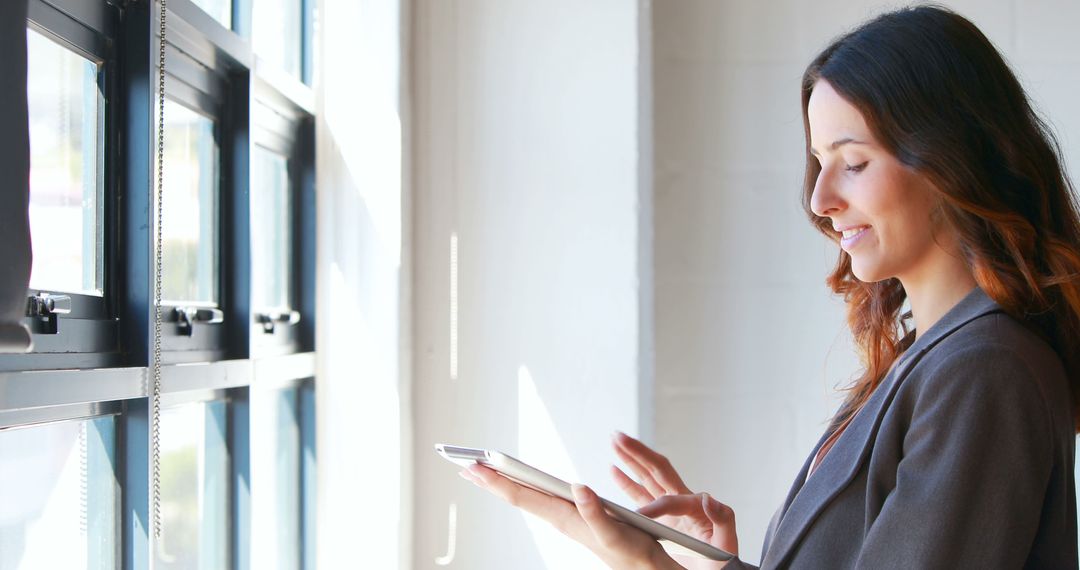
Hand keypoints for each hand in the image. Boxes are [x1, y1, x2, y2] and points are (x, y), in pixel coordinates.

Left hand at [461, 464, 683, 569]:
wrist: (646, 567)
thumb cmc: (632, 552)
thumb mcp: (615, 533)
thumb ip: (595, 512)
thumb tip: (578, 486)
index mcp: (565, 518)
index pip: (524, 496)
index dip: (498, 481)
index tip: (475, 467)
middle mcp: (560, 516)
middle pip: (518, 495)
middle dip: (491, 480)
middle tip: (465, 465)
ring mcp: (566, 517)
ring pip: (528, 497)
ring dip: (504, 483)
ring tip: (484, 473)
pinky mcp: (575, 517)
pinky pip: (542, 499)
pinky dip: (526, 488)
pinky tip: (521, 485)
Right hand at [611, 432, 738, 566]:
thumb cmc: (722, 561)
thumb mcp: (727, 543)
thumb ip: (723, 518)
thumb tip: (709, 498)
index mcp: (695, 507)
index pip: (671, 499)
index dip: (656, 505)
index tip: (639, 515)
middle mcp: (681, 501)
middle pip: (657, 470)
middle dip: (638, 453)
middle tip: (619, 437)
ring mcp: (671, 507)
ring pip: (647, 477)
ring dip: (631, 459)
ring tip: (614, 442)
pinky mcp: (662, 516)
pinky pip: (641, 493)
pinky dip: (627, 481)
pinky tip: (614, 469)